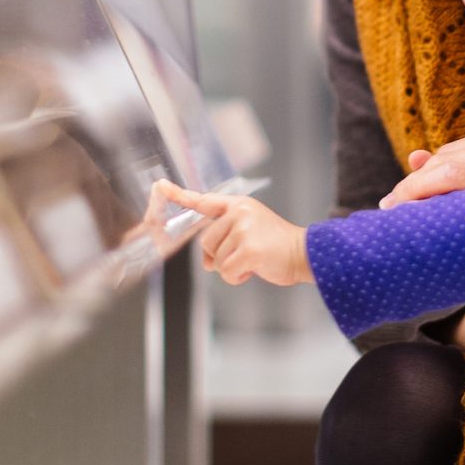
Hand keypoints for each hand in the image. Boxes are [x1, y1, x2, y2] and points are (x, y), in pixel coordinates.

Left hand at [155, 180, 311, 285]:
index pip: (204, 200)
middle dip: (219, 255)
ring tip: (252, 260)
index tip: (160, 186)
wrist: (304, 254)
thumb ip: (226, 235)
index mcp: (238, 205)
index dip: (180, 195)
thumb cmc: (275, 246)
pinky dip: (237, 277)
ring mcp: (244, 229)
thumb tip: (207, 261)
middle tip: (242, 255)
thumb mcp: (250, 228)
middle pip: (206, 241)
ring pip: (216, 259)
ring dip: (231, 267)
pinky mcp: (249, 249)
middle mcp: (239, 212)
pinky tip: (253, 270)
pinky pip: (226, 271)